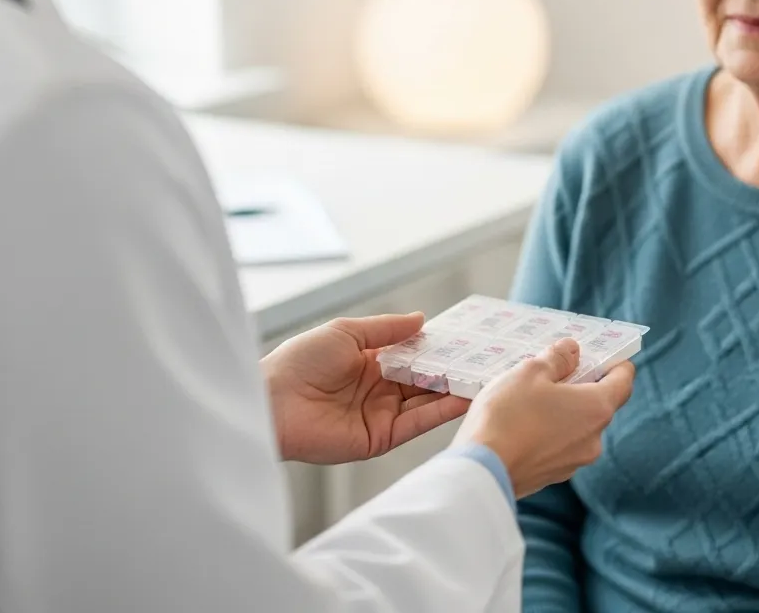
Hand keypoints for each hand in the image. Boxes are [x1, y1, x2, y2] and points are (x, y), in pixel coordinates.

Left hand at [261, 313, 469, 464]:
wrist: (271, 404)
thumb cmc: (300, 361)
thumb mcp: (346, 332)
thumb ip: (386, 329)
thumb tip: (422, 319)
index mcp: (369, 362)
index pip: (412, 355)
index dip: (438, 347)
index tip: (467, 339)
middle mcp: (378, 390)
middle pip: (424, 379)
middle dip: (452, 369)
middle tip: (487, 359)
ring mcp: (380, 415)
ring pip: (426, 401)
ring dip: (454, 390)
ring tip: (484, 377)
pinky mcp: (379, 438)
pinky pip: (416, 424)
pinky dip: (441, 411)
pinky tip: (463, 397)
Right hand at [453, 338, 634, 497]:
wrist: (481, 471)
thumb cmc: (508, 416)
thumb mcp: (531, 371)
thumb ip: (557, 358)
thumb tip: (572, 350)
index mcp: (596, 409)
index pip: (623, 381)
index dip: (615, 364)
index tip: (601, 354)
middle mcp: (593, 439)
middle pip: (598, 403)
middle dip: (579, 385)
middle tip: (553, 370)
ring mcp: (573, 462)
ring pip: (576, 425)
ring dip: (561, 409)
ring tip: (529, 397)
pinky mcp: (552, 476)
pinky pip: (558, 445)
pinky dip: (547, 431)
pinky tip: (521, 422)